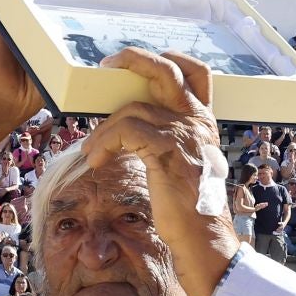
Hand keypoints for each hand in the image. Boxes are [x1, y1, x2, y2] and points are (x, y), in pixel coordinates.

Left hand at [80, 49, 238, 295]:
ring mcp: (184, 135)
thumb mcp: (183, 165)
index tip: (137, 63)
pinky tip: (97, 160)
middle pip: (166, 71)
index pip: (196, 72)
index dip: (170, 58)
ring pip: (133, 108)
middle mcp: (197, 122)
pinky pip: (126, 131)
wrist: (202, 237)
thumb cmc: (189, 208)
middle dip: (134, 59)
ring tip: (92, 151)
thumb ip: (168, 140)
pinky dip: (104, 143)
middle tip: (109, 64)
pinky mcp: (166, 151)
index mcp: (203, 123)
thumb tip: (131, 127)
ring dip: (103, 129)